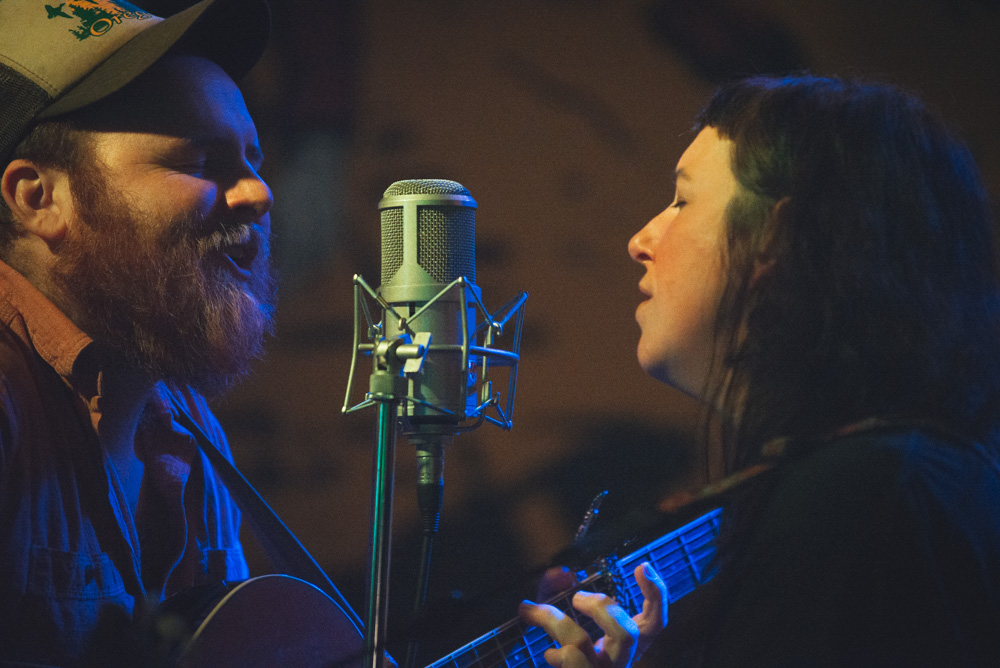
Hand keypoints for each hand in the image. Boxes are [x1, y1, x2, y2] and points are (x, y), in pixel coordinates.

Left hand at [518, 562, 666, 667]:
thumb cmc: (561, 653)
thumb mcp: (560, 618)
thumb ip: (557, 590)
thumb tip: (560, 573)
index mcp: (622, 646)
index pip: (655, 623)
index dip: (656, 595)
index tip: (641, 566)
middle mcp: (619, 662)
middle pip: (628, 634)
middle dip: (601, 607)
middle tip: (577, 597)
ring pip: (586, 644)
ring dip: (556, 622)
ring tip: (534, 611)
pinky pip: (575, 661)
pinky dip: (559, 653)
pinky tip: (549, 654)